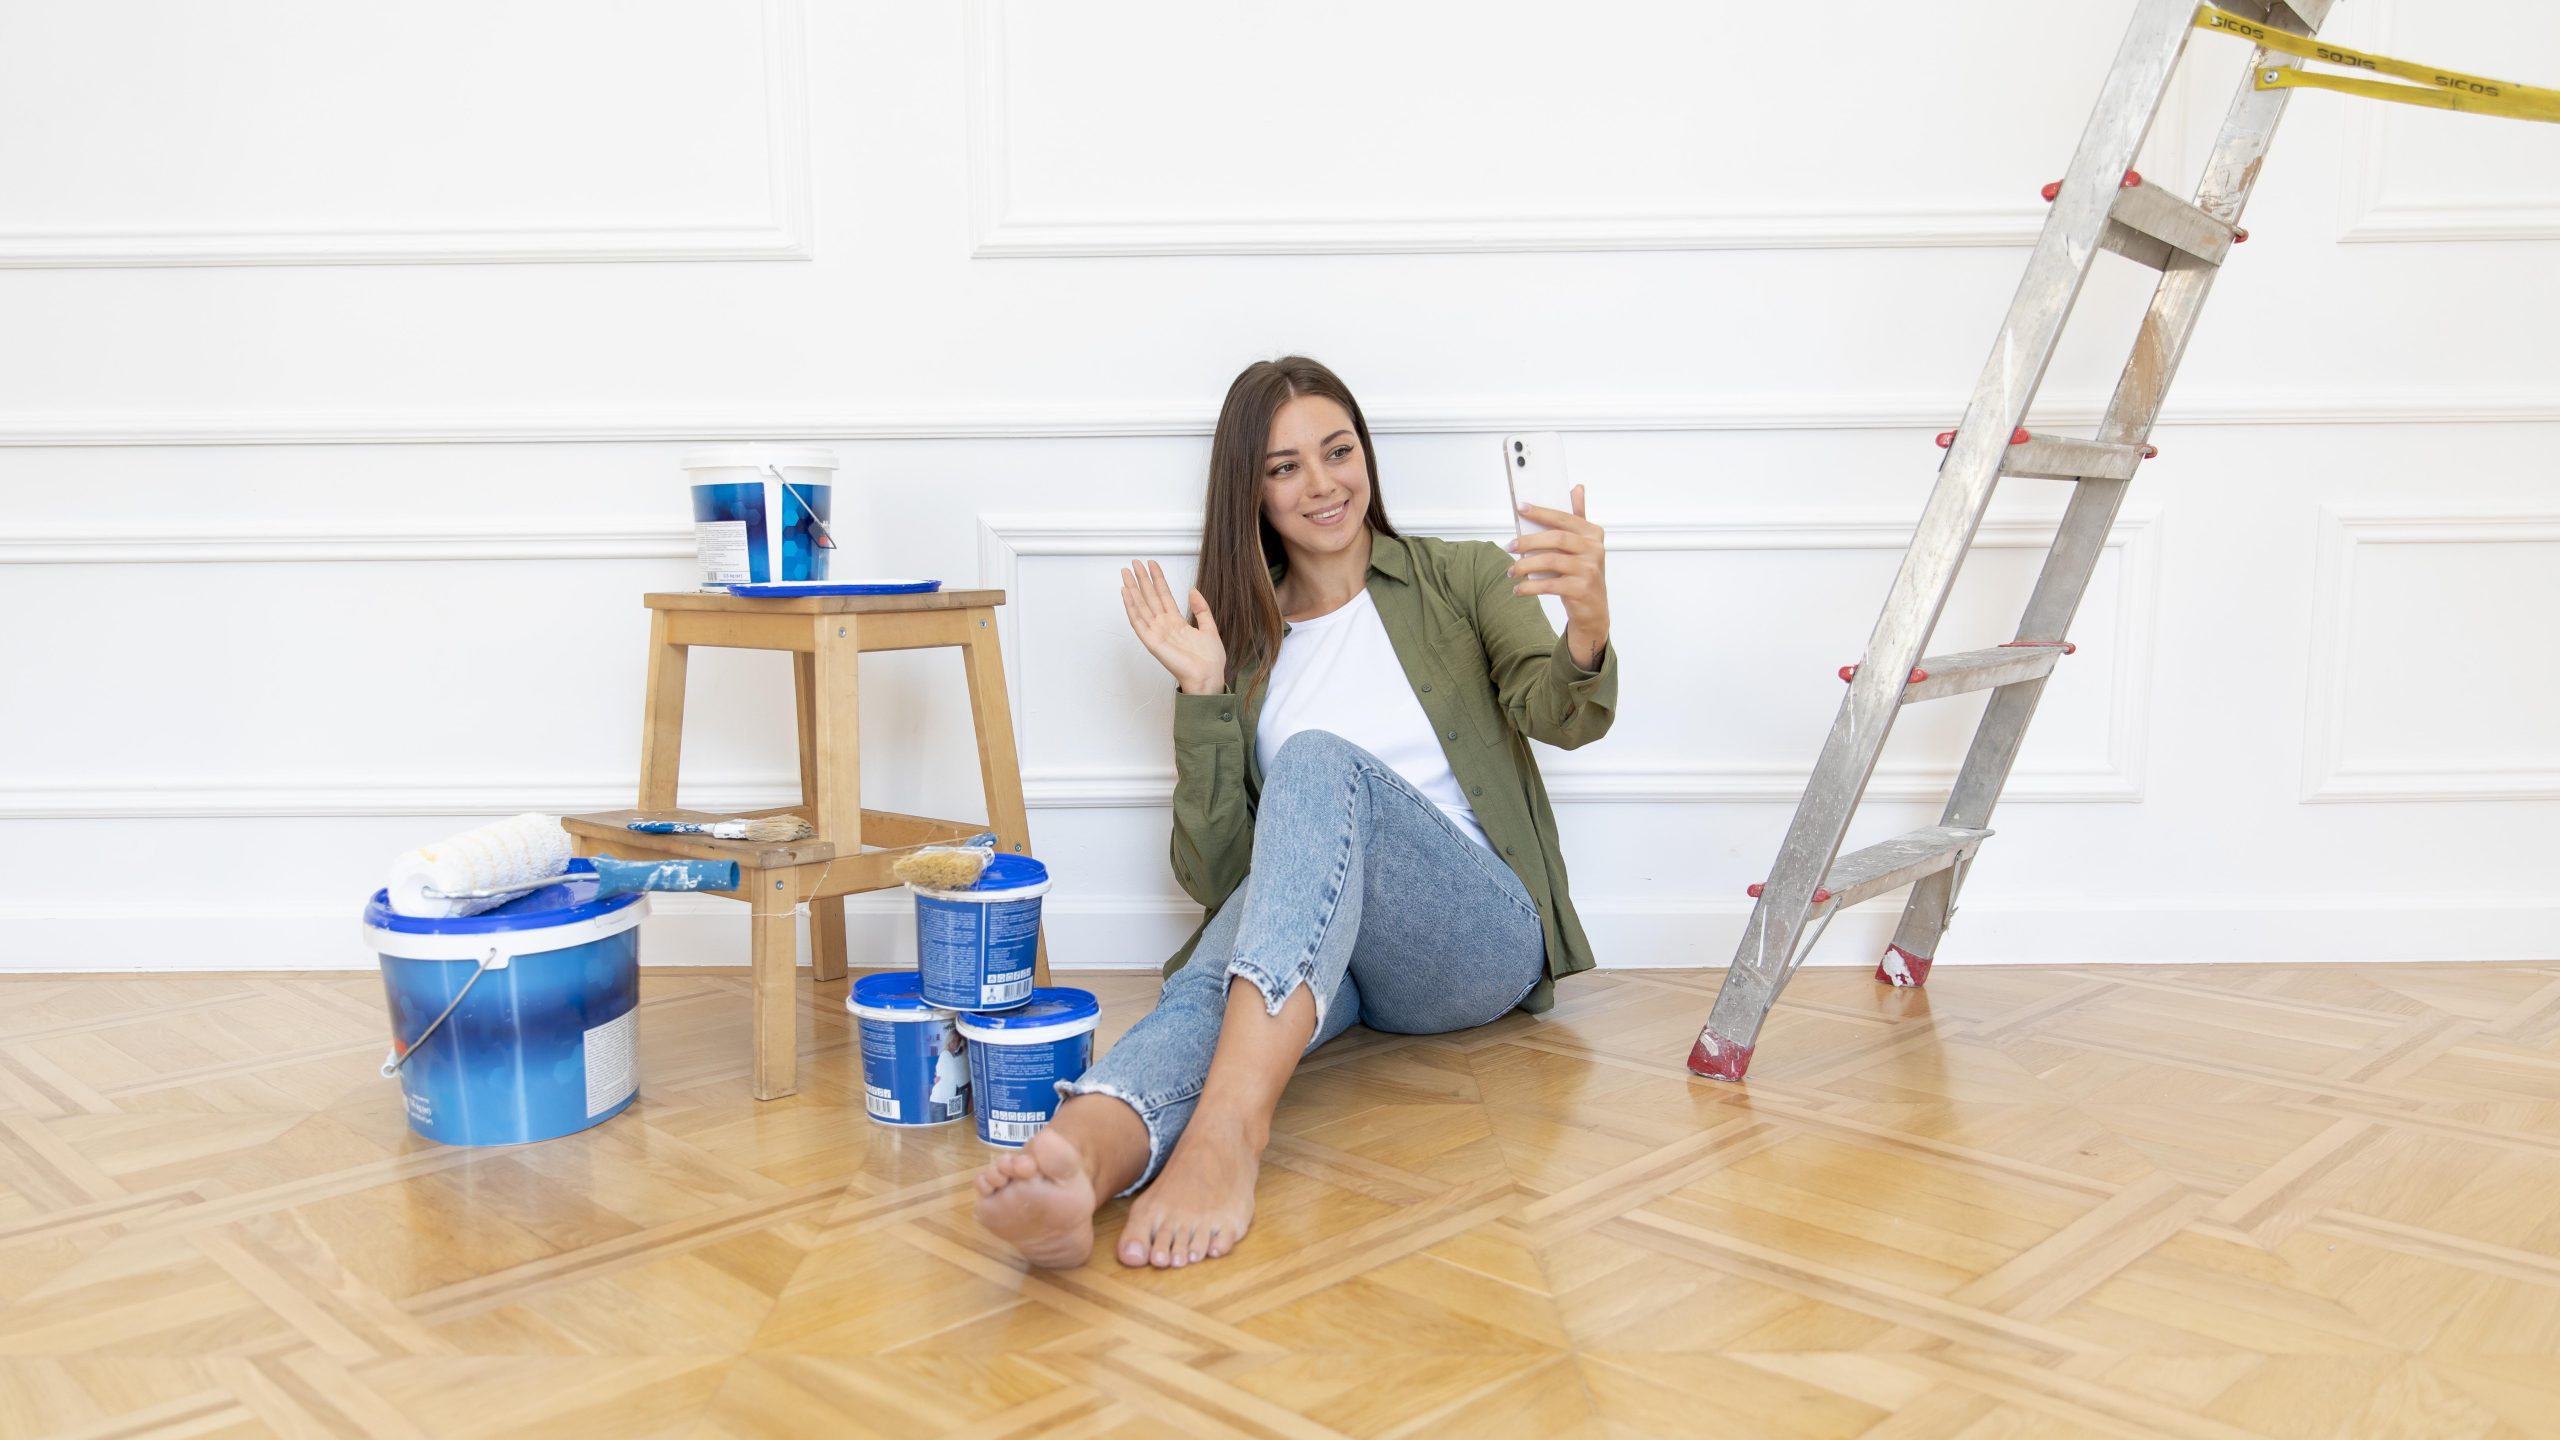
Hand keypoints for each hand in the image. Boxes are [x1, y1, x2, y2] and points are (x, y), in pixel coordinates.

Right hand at [1120, 559, 1226, 695]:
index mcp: (1177, 622)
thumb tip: (1193, 590)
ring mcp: (1156, 633)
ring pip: (1141, 606)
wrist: (1208, 676)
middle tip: (1134, 563)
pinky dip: (1131, 607)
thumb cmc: (1209, 660)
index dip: (1158, 579)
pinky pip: (1138, 622)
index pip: (1164, 595)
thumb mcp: (1209, 627)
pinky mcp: (1152, 642)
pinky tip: (1126, 594)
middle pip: (1149, 597)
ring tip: (1126, 573)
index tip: (1152, 564)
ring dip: (1133, 589)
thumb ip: (1201, 609)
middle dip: (1142, 580)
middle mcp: (1164, 625)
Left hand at [1508, 484, 1608, 669]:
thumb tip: (1577, 488)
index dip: (1541, 512)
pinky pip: (1550, 584)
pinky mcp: (1582, 589)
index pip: (1564, 518)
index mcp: (1593, 533)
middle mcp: (1595, 549)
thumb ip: (1578, 517)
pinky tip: (1519, 589)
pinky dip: (1531, 587)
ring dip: (1526, 566)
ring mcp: (1590, 569)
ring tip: (1511, 571)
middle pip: (1556, 538)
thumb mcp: (1582, 544)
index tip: (1520, 508)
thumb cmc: (1582, 572)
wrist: (1593, 609)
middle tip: (1509, 546)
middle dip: (1529, 541)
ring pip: (1551, 561)